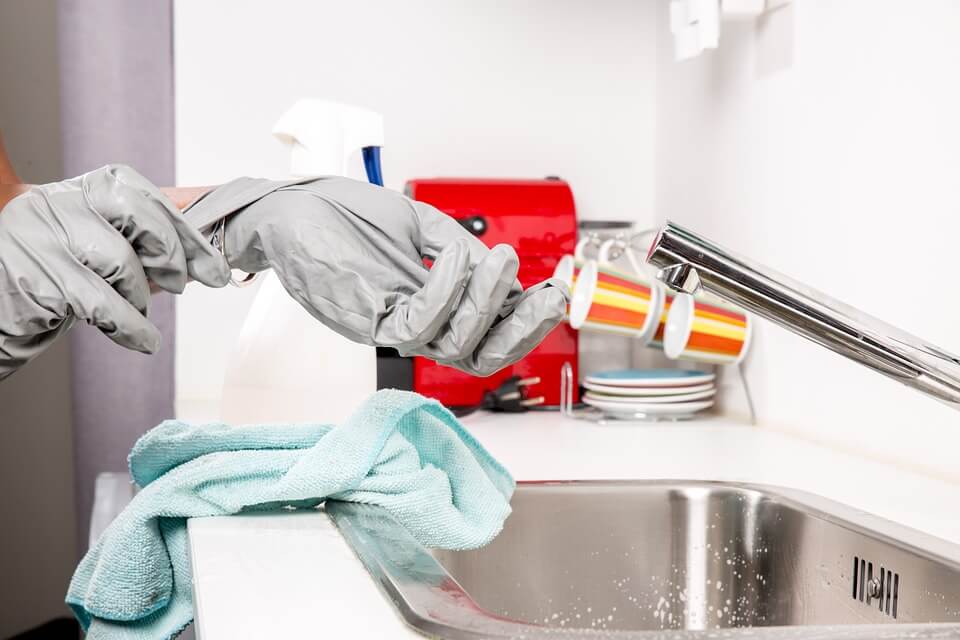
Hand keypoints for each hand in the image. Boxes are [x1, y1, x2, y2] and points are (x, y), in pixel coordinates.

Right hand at [0, 165, 229, 378]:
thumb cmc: (49, 281)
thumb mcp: (92, 251)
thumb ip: (137, 244)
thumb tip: (199, 254)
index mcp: (74, 192)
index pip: (142, 195)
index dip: (184, 231)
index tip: (212, 264)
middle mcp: (55, 206)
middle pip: (138, 215)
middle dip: (172, 253)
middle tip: (181, 284)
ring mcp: (42, 240)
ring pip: (122, 262)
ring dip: (140, 297)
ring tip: (136, 314)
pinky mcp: (35, 280)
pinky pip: (103, 304)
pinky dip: (133, 328)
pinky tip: (144, 341)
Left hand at [213, 177, 567, 375]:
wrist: (288, 208)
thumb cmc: (343, 217)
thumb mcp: (416, 227)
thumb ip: (457, 248)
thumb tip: (498, 265)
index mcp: (429, 307)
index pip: (488, 333)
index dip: (527, 320)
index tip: (557, 290)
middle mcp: (413, 327)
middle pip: (481, 356)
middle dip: (524, 329)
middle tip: (553, 294)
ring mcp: (389, 327)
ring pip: (455, 344)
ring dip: (487, 302)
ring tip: (503, 258)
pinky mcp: (366, 319)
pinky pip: (417, 322)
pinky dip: (446, 290)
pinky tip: (459, 256)